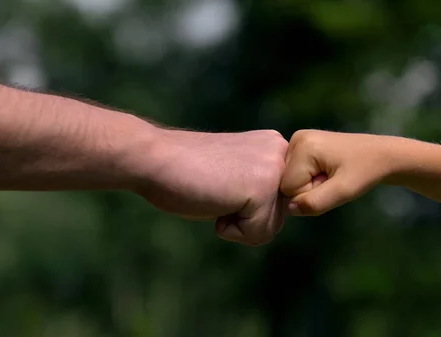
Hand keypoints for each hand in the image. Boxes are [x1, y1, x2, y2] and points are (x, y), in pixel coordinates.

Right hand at [134, 129, 287, 245]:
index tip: (223, 184)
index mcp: (276, 146)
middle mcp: (281, 153)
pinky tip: (214, 201)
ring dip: (239, 224)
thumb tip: (286, 211)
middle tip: (217, 190)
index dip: (248, 208)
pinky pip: (257, 234)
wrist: (154, 159)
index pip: (280, 202)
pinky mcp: (262, 189)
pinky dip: (230, 230)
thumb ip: (263, 186)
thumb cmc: (187, 172)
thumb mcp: (237, 174)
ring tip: (217, 194)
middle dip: (246, 218)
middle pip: (279, 217)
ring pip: (270, 228)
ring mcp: (274, 169)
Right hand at [281, 130, 396, 215]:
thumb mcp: (343, 192)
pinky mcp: (303, 144)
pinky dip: (311, 178)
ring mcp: (299, 140)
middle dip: (309, 188)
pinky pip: (296, 172)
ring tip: (332, 175)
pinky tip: (327, 172)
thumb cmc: (366, 172)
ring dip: (311, 184)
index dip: (309, 194)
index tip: (331, 184)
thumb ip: (314, 203)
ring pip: (291, 178)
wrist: (384, 155)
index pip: (288, 188)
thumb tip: (289, 209)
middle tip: (333, 180)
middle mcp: (296, 139)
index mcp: (303, 145)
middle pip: (287, 182)